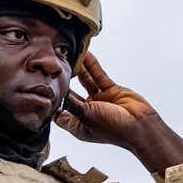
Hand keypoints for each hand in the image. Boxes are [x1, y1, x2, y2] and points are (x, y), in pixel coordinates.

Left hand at [59, 53, 182, 172]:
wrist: (141, 126)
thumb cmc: (114, 128)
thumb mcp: (87, 116)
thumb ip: (72, 104)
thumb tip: (59, 94)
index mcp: (78, 125)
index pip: (59, 114)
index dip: (51, 104)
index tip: (42, 90)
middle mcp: (87, 112)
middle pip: (71, 94)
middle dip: (64, 81)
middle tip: (54, 67)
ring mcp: (99, 100)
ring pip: (85, 82)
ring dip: (78, 70)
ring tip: (69, 56)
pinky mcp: (110, 90)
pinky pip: (98, 75)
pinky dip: (92, 65)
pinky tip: (85, 54)